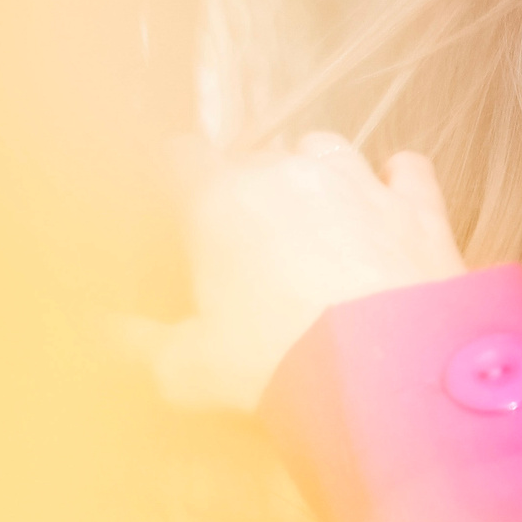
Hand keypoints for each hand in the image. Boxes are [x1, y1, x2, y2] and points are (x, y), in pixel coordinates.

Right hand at [130, 134, 468, 410]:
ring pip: (327, 148)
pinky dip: (397, 180)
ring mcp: (358, 182)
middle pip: (257, 155)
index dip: (180, 177)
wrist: (387, 372)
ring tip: (317, 214)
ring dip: (317, 172)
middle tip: (251, 236)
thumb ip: (140, 344)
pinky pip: (407, 169)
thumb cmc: (277, 364)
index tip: (180, 202)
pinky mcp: (418, 205)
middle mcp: (289, 172)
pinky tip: (392, 200)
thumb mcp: (190, 367)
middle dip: (250, 186)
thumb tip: (102, 335)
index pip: (182, 156)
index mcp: (220, 199)